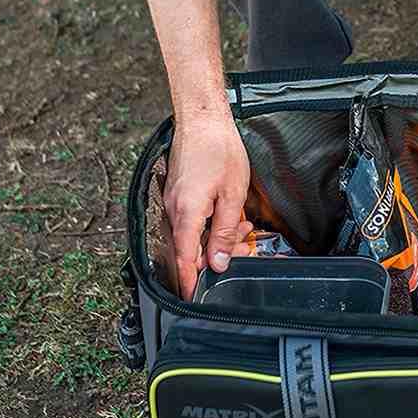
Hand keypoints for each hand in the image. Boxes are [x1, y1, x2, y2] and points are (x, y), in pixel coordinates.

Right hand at [163, 115, 253, 298]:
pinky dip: (211, 222)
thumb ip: (225, 231)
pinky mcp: (177, 193)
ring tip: (244, 228)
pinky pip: (192, 218)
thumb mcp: (232, 194)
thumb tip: (217, 261)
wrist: (202, 118)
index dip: (189, 281)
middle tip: (244, 248)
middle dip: (218, 254)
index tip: (192, 298)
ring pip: (194, 233)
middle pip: (191, 248)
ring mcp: (173, 200)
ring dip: (218, 236)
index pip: (184, 258)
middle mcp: (173, 210)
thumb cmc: (219, 150)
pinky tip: (230, 216)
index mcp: (186, 213)